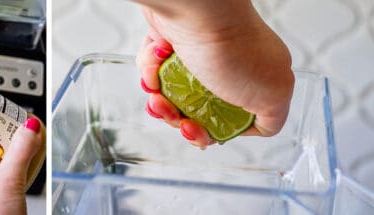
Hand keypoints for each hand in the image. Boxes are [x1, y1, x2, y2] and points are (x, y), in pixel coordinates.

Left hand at [133, 0, 294, 148]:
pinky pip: (154, 69)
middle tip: (172, 113)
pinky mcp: (169, 43)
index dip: (210, 131)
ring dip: (160, 98)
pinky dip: (150, 71)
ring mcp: (197, 54)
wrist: (194, 8)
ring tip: (157, 91)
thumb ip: (272, 117)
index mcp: (255, 77)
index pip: (228, 119)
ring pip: (170, 93)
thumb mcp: (273, 94)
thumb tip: (261, 127)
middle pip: (194, 109)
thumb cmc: (232, 46)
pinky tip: (156, 62)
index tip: (199, 131)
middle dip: (178, 117)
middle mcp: (226, 64)